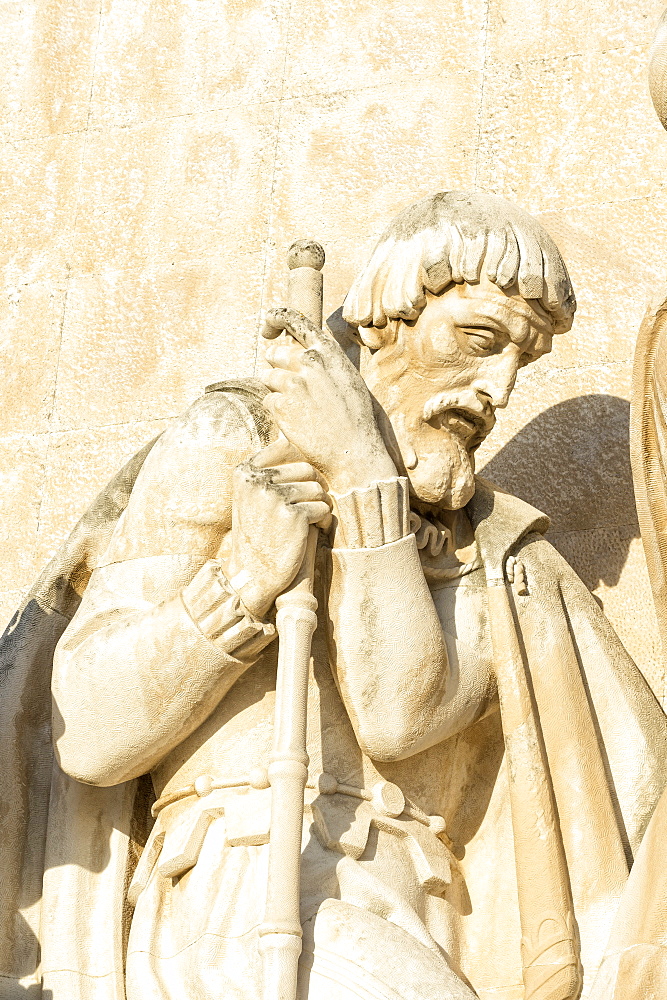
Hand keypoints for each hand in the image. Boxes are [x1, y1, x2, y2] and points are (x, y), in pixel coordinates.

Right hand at [226, 434, 331, 617]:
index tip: (300, 484)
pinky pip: (323, 507)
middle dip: (315, 486)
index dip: (300, 465)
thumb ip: (268, 472)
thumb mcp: (252, 497)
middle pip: (306, 468)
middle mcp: (257, 481)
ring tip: (314, 518)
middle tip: (313, 505)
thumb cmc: (259, 534)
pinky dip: (325, 519)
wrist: (253, 575)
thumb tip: (291, 439)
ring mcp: (274, 497)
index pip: (284, 447)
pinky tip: (317, 530)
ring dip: (322, 504)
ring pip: (318, 488)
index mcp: (244, 472)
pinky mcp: (293, 515)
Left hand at [260, 308, 396, 493]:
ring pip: (267, 377)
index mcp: (328, 352)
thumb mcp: (347, 379)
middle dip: (276, 366)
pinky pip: (268, 401)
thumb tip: (305, 353)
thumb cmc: (355, 419)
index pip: (294, 320)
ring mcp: (293, 383)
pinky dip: (278, 412)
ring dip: (277, 391)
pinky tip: (297, 422)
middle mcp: (309, 362)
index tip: (267, 327)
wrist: (354, 451)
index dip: (275, 319)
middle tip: (291, 388)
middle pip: (274, 353)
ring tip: (300, 409)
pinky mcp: (281, 405)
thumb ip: (326, 362)